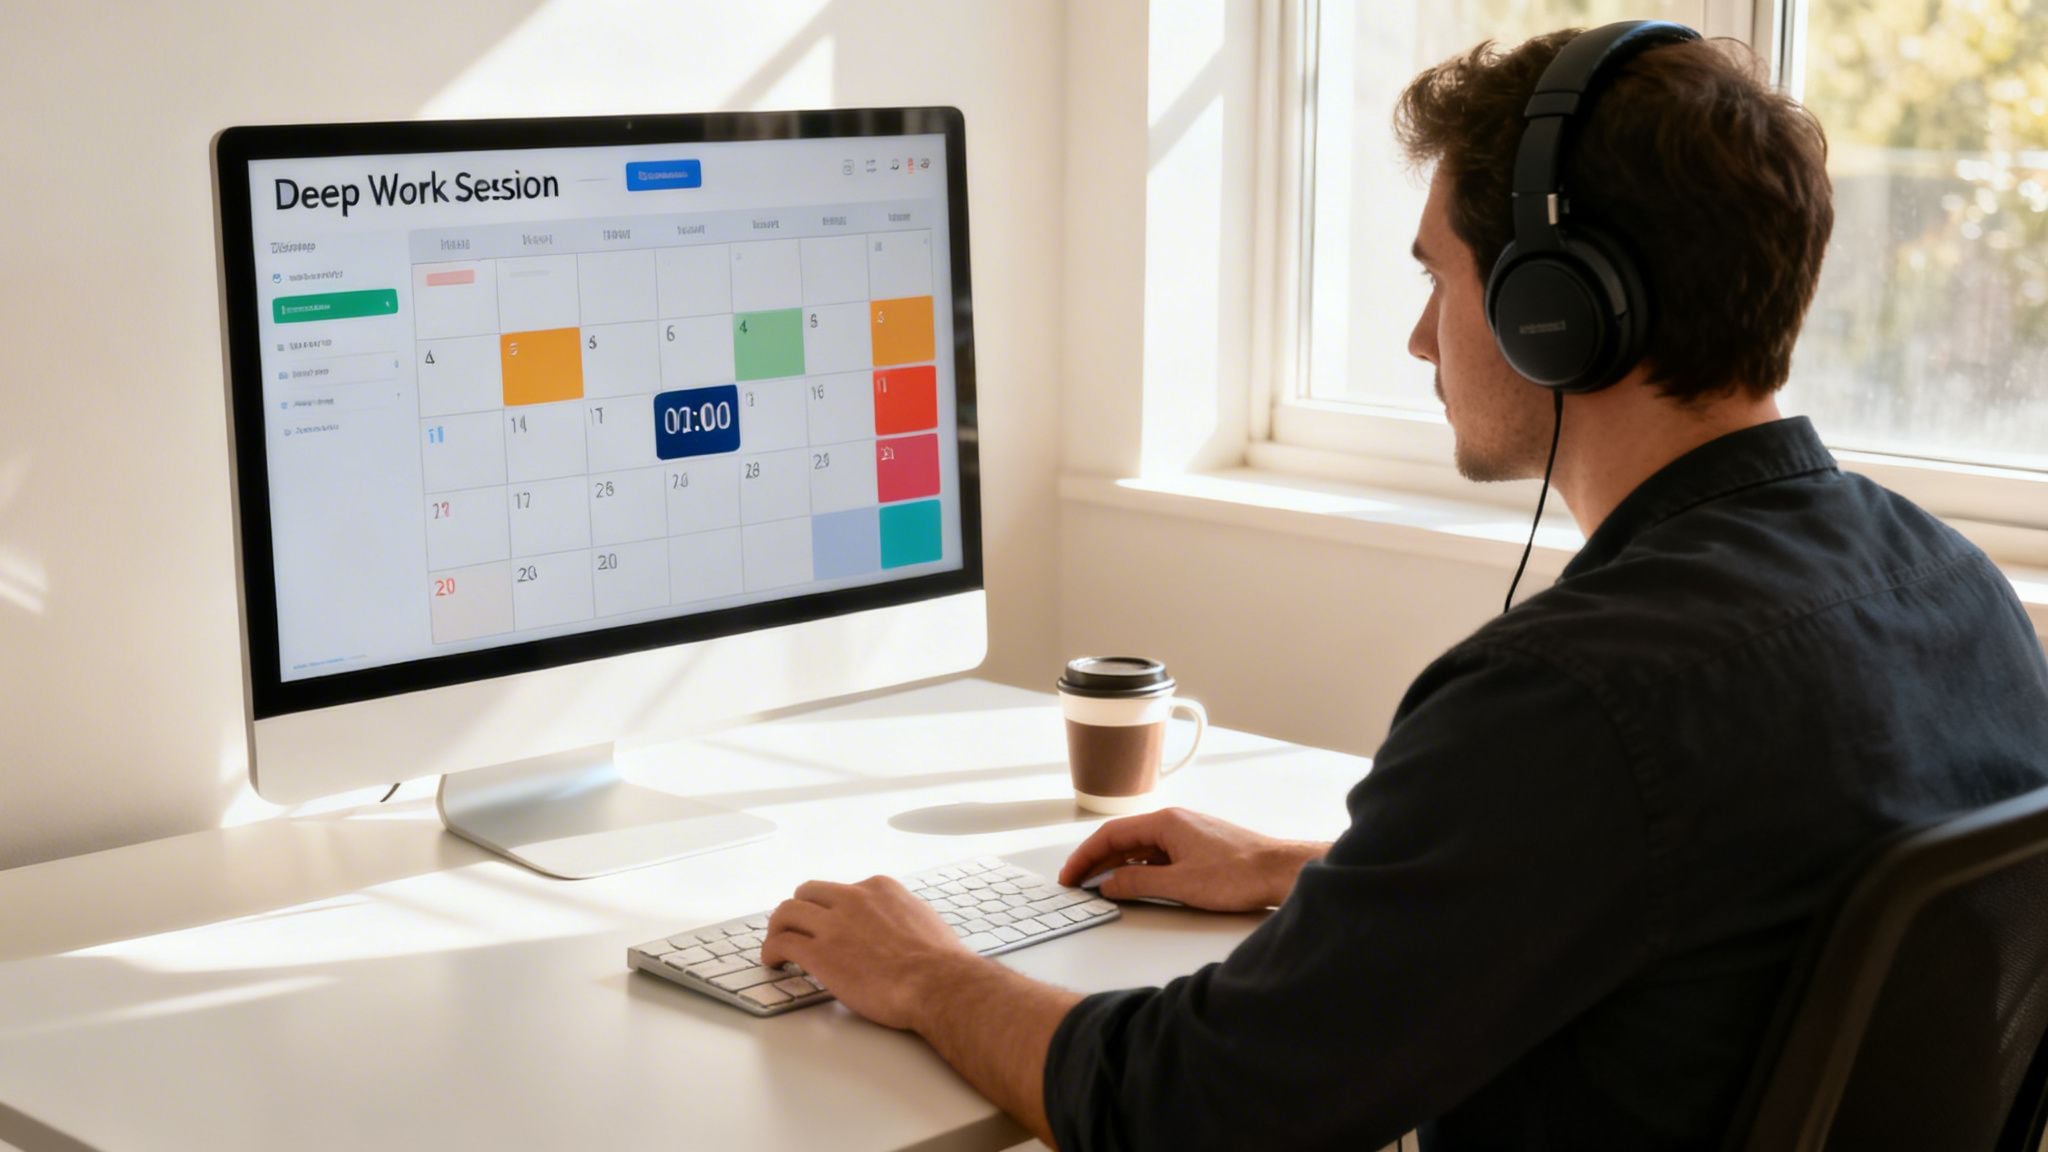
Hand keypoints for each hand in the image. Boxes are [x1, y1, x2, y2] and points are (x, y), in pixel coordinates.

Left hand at [761, 876, 976, 1030]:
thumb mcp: (923, 919)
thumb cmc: (940, 962)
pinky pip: (781, 943)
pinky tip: (774, 963)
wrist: (938, 983)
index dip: (833, 909)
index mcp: (880, 889)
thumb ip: (901, 915)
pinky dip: (771, 951)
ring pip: (787, 912)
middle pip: (808, 893)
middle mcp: (853, 899)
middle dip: (800, 911)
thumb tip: (899, 924)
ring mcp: (834, 924)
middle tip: (797, 929)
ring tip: (776, 945)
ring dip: (778, 928)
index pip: (843, 890)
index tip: (830, 924)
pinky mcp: (820, 953)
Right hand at [1058, 807, 1328, 911]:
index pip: (1111, 835)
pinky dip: (1140, 868)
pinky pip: (1158, 854)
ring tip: (1099, 886)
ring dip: (1117, 865)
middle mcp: (1173, 821)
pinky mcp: (1198, 846)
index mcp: (1164, 822)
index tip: (1070, 876)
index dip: (1085, 856)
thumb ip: (1137, 884)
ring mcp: (1187, 833)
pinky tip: (1135, 884)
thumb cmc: (1237, 874)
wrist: (1279, 871)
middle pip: (1123, 839)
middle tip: (1076, 882)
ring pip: (1141, 847)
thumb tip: (1107, 884)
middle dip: (1096, 861)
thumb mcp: (1179, 885)